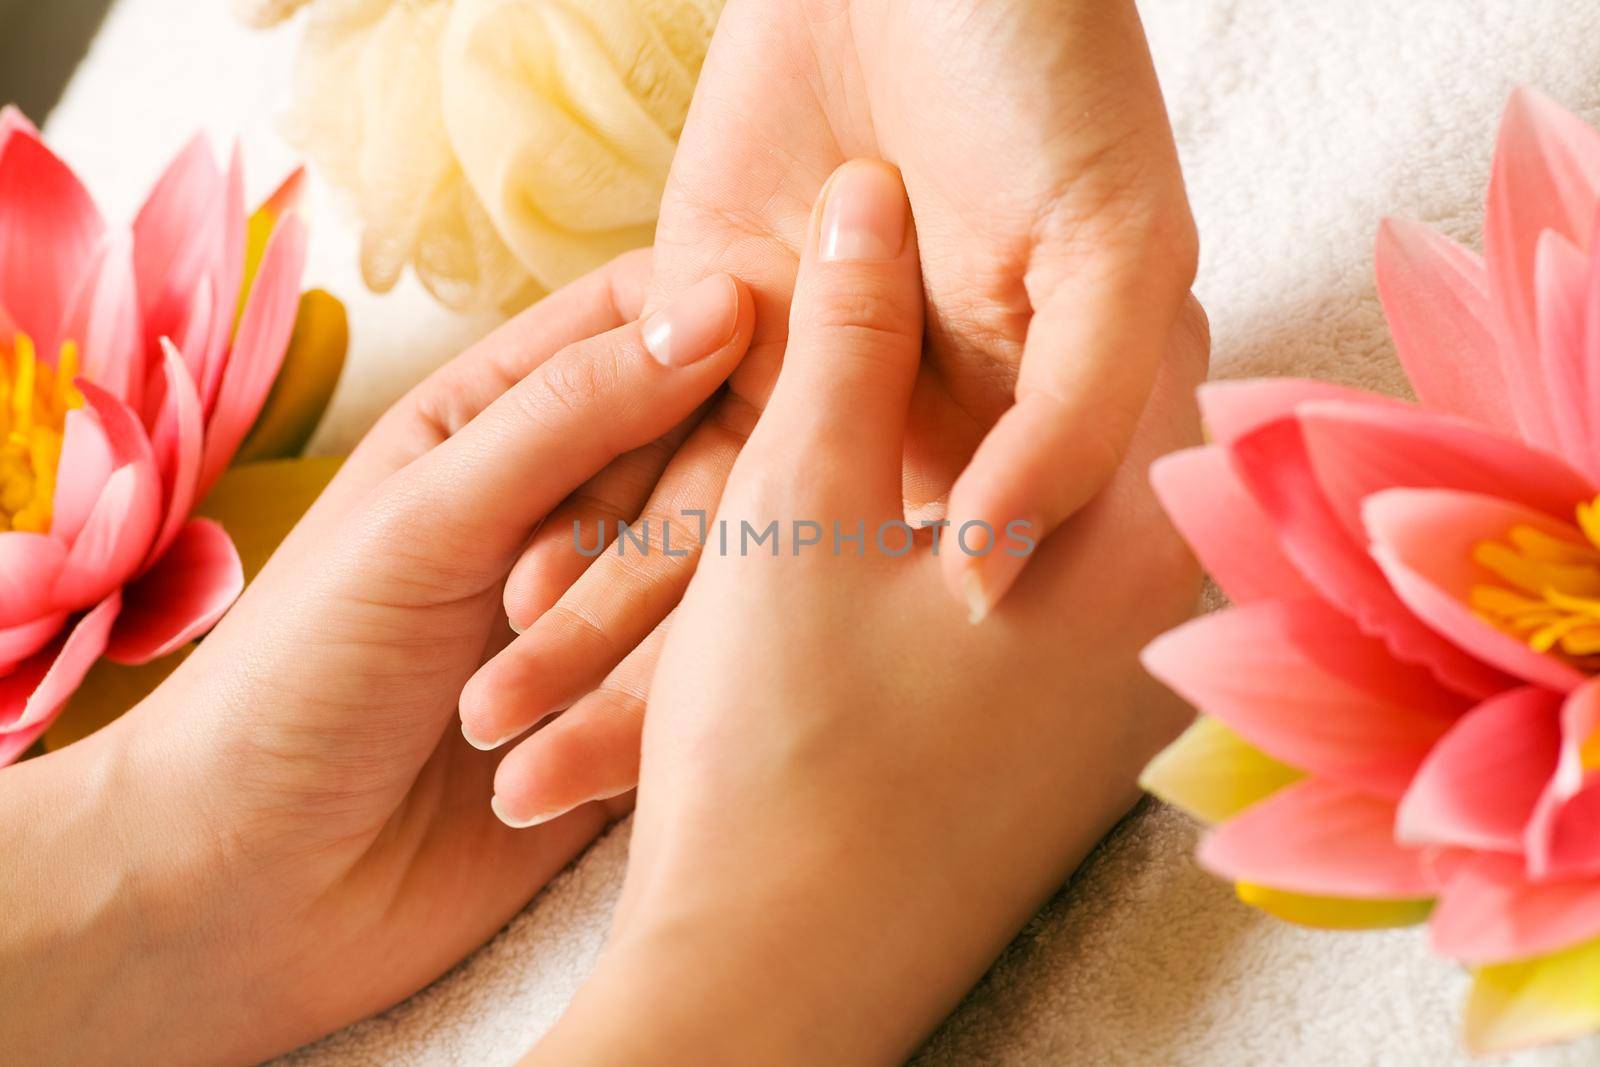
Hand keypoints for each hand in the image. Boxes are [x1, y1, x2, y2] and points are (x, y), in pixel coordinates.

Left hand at [0, 252, 754, 1063]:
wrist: (260, 885)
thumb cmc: (302, 674)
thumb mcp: (428, 518)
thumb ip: (574, 412)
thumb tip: (722, 302)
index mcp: (506, 412)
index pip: (650, 321)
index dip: (716, 328)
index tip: (764, 366)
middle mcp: (578, 495)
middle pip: (708, 446)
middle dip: (647, 529)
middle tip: (522, 605)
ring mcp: (617, 604)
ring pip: (718, 570)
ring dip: (620, 642)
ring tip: (498, 710)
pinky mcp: (642, 704)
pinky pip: (704, 677)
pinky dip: (633, 723)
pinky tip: (537, 776)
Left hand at [464, 0, 1197, 821]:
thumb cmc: (1058, 93)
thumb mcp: (1113, 256)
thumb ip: (1074, 418)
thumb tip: (989, 570)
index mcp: (1007, 449)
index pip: (885, 625)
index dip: (794, 714)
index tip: (673, 803)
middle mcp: (899, 438)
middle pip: (777, 602)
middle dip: (653, 694)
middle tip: (540, 795)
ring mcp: (804, 379)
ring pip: (694, 531)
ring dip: (596, 623)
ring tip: (501, 729)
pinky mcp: (721, 314)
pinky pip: (646, 428)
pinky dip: (583, 503)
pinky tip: (518, 592)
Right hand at [523, 162, 1206, 1065]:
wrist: (764, 982)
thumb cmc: (776, 753)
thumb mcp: (794, 514)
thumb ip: (841, 340)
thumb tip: (866, 194)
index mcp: (1139, 542)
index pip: (1140, 333)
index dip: (1029, 268)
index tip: (944, 241)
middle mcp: (1167, 624)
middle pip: (1091, 430)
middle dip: (988, 365)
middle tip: (879, 320)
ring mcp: (1121, 702)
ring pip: (1054, 520)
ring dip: (962, 466)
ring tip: (857, 432)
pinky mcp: (1065, 756)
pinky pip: (1035, 607)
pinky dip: (963, 561)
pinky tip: (875, 563)